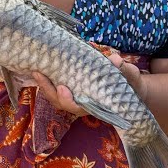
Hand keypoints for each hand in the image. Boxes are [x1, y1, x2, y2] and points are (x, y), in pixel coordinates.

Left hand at [32, 51, 147, 115]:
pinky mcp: (73, 90)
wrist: (131, 87)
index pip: (79, 108)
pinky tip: (41, 70)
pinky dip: (48, 82)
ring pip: (56, 98)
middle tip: (39, 74)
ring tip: (36, 71)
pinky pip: (57, 90)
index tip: (63, 88)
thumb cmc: (130, 83)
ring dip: (45, 86)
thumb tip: (115, 59)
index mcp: (97, 105)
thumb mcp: (131, 76)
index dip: (68, 101)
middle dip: (49, 91)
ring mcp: (77, 98)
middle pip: (62, 104)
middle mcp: (84, 104)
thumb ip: (125, 70)